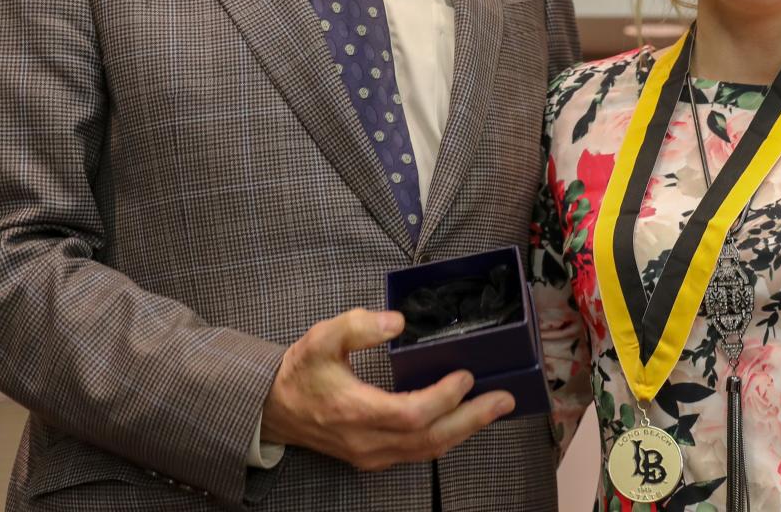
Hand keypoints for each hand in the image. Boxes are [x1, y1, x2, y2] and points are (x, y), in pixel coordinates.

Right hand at [261, 308, 515, 470]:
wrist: (275, 410)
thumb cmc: (301, 372)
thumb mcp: (321, 338)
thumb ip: (358, 325)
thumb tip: (397, 321)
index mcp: (354, 410)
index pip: (410, 414)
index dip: (443, 398)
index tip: (465, 374)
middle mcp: (367, 441)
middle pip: (429, 440)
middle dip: (472, 419)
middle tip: (504, 399)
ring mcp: (372, 454)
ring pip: (428, 450)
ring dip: (465, 429)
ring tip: (495, 408)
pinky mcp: (375, 457)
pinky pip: (418, 452)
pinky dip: (446, 436)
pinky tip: (465, 419)